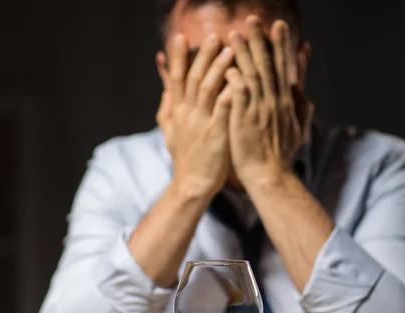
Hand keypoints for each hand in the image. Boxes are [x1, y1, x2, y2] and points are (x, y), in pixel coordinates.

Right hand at [156, 34, 234, 198]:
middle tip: (213, 35)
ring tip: (230, 49)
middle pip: (194, 78)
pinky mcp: (216, 133)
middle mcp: (188, 114)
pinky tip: (239, 79)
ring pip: (208, 89)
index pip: (176, 78)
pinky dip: (230, 91)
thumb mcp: (169, 133)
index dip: (178, 57)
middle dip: (203, 55)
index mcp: (177, 112)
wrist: (193, 185)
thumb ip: (166, 110)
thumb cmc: (185, 160)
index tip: (181, 37)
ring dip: (219, 67)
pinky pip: (224, 107)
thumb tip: (165, 90)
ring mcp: (202, 123)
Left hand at [225, 16, 313, 185]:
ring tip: (234, 34)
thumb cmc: (281, 156)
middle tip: (254, 18)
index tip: (279, 26)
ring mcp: (260, 110)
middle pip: (267, 65)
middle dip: (261, 40)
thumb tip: (303, 92)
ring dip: (243, 53)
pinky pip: (239, 94)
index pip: (283, 67)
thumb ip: (302, 109)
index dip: (281, 45)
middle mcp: (274, 101)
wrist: (270, 177)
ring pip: (252, 74)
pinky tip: (228, 66)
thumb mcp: (299, 130)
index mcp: (286, 102)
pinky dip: (234, 79)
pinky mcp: (245, 120)